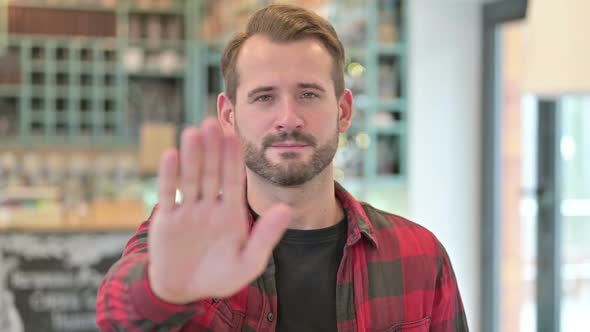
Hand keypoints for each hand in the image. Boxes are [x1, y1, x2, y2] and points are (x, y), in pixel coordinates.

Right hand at [148, 118, 290, 303]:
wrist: (185, 293)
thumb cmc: (219, 277)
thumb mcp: (248, 262)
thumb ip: (266, 236)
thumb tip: (286, 209)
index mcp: (230, 212)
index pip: (233, 180)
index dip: (233, 158)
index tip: (235, 136)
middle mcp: (208, 206)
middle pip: (211, 172)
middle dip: (212, 149)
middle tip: (213, 123)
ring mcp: (187, 211)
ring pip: (190, 178)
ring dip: (192, 155)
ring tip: (194, 131)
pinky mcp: (166, 220)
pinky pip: (168, 194)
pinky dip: (169, 176)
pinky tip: (170, 154)